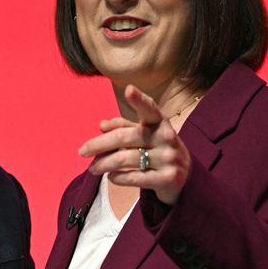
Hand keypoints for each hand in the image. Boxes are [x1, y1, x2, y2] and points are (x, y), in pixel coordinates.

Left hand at [78, 85, 190, 204]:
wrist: (185, 179)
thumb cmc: (158, 150)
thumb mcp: (145, 135)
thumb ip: (124, 127)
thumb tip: (101, 125)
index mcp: (160, 123)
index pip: (149, 109)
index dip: (139, 100)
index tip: (129, 89)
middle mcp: (167, 138)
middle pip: (124, 137)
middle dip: (99, 144)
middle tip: (82, 151)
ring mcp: (169, 159)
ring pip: (125, 159)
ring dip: (103, 164)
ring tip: (93, 169)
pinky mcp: (167, 179)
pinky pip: (134, 177)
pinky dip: (117, 177)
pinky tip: (110, 177)